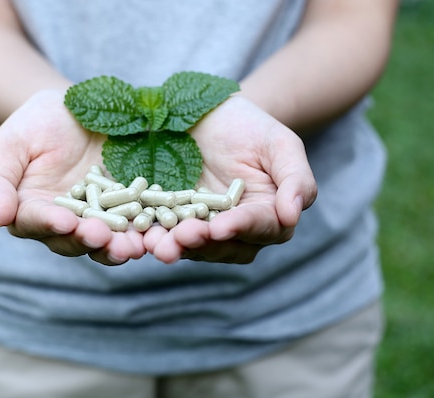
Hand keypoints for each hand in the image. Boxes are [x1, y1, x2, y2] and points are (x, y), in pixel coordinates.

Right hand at [0, 90, 145, 264]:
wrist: (78, 108)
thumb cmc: (36, 122)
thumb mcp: (10, 143)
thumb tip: (0, 217)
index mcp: (30, 210)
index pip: (35, 222)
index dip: (48, 223)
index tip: (63, 221)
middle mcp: (64, 222)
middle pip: (72, 239)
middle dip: (87, 239)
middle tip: (102, 237)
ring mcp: (98, 219)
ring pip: (105, 240)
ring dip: (118, 246)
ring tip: (133, 247)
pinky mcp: (127, 210)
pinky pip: (135, 225)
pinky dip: (145, 231)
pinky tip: (156, 232)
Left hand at [143, 96, 316, 262]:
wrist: (212, 114)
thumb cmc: (251, 126)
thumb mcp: (280, 143)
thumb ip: (295, 179)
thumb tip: (292, 216)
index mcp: (267, 214)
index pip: (259, 227)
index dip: (241, 228)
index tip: (222, 228)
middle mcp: (236, 229)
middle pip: (224, 246)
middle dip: (203, 243)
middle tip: (182, 237)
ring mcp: (202, 227)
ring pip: (192, 245)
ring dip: (174, 247)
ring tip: (155, 245)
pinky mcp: (172, 220)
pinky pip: (164, 232)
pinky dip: (150, 237)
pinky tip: (137, 237)